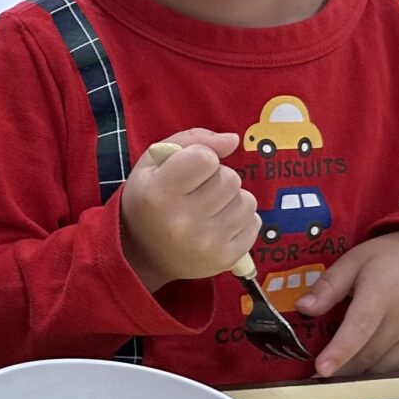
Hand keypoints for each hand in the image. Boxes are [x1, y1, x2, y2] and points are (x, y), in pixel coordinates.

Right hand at [119, 129, 258, 291]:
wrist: (144, 256)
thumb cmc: (149, 202)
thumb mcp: (153, 163)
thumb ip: (191, 140)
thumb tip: (233, 140)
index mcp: (158, 194)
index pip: (205, 157)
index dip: (201, 157)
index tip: (189, 169)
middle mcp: (182, 221)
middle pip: (230, 178)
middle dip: (218, 179)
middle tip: (198, 192)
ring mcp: (207, 243)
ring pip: (247, 200)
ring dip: (232, 199)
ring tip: (210, 209)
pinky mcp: (226, 258)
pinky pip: (254, 223)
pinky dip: (241, 220)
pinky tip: (219, 225)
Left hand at [303, 231, 398, 377]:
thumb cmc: (393, 260)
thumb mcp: (355, 260)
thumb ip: (328, 286)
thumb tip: (303, 308)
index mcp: (383, 292)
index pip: (360, 327)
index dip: (340, 351)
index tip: (321, 369)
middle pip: (368, 355)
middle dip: (340, 369)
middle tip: (317, 377)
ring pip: (385, 370)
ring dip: (360, 376)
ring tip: (339, 375)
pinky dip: (383, 377)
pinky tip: (367, 372)